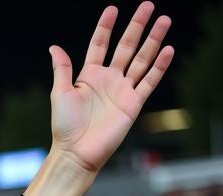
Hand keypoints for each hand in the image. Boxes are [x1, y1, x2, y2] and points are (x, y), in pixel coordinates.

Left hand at [49, 3, 172, 173]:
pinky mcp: (133, 104)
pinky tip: (168, 49)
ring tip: (164, 20)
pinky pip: (149, 81)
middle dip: (137, 26)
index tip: (112, 9)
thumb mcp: (60, 94)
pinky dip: (159, 66)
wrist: (76, 153)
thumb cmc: (64, 127)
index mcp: (89, 76)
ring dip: (153, 40)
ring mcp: (122, 91)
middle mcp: (108, 80)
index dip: (106, 27)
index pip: (100, 45)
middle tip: (148, 6)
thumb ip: (62, 69)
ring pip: (142, 60)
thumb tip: (54, 47)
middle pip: (126, 47)